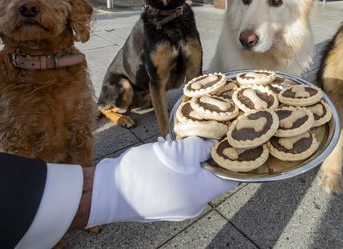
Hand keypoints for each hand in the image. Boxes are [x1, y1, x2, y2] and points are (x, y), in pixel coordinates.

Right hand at [86, 136, 236, 226]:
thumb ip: (203, 147)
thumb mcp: (181, 152)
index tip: (232, 140)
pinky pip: (176, 183)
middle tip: (198, 136)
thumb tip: (215, 144)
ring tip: (173, 144)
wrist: (108, 192)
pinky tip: (162, 154)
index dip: (234, 157)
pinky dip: (174, 168)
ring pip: (192, 178)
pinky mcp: (161, 204)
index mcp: (203, 194)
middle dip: (205, 154)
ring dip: (187, 159)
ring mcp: (176, 206)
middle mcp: (193, 205)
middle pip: (210, 176)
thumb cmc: (147, 172)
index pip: (231, 177)